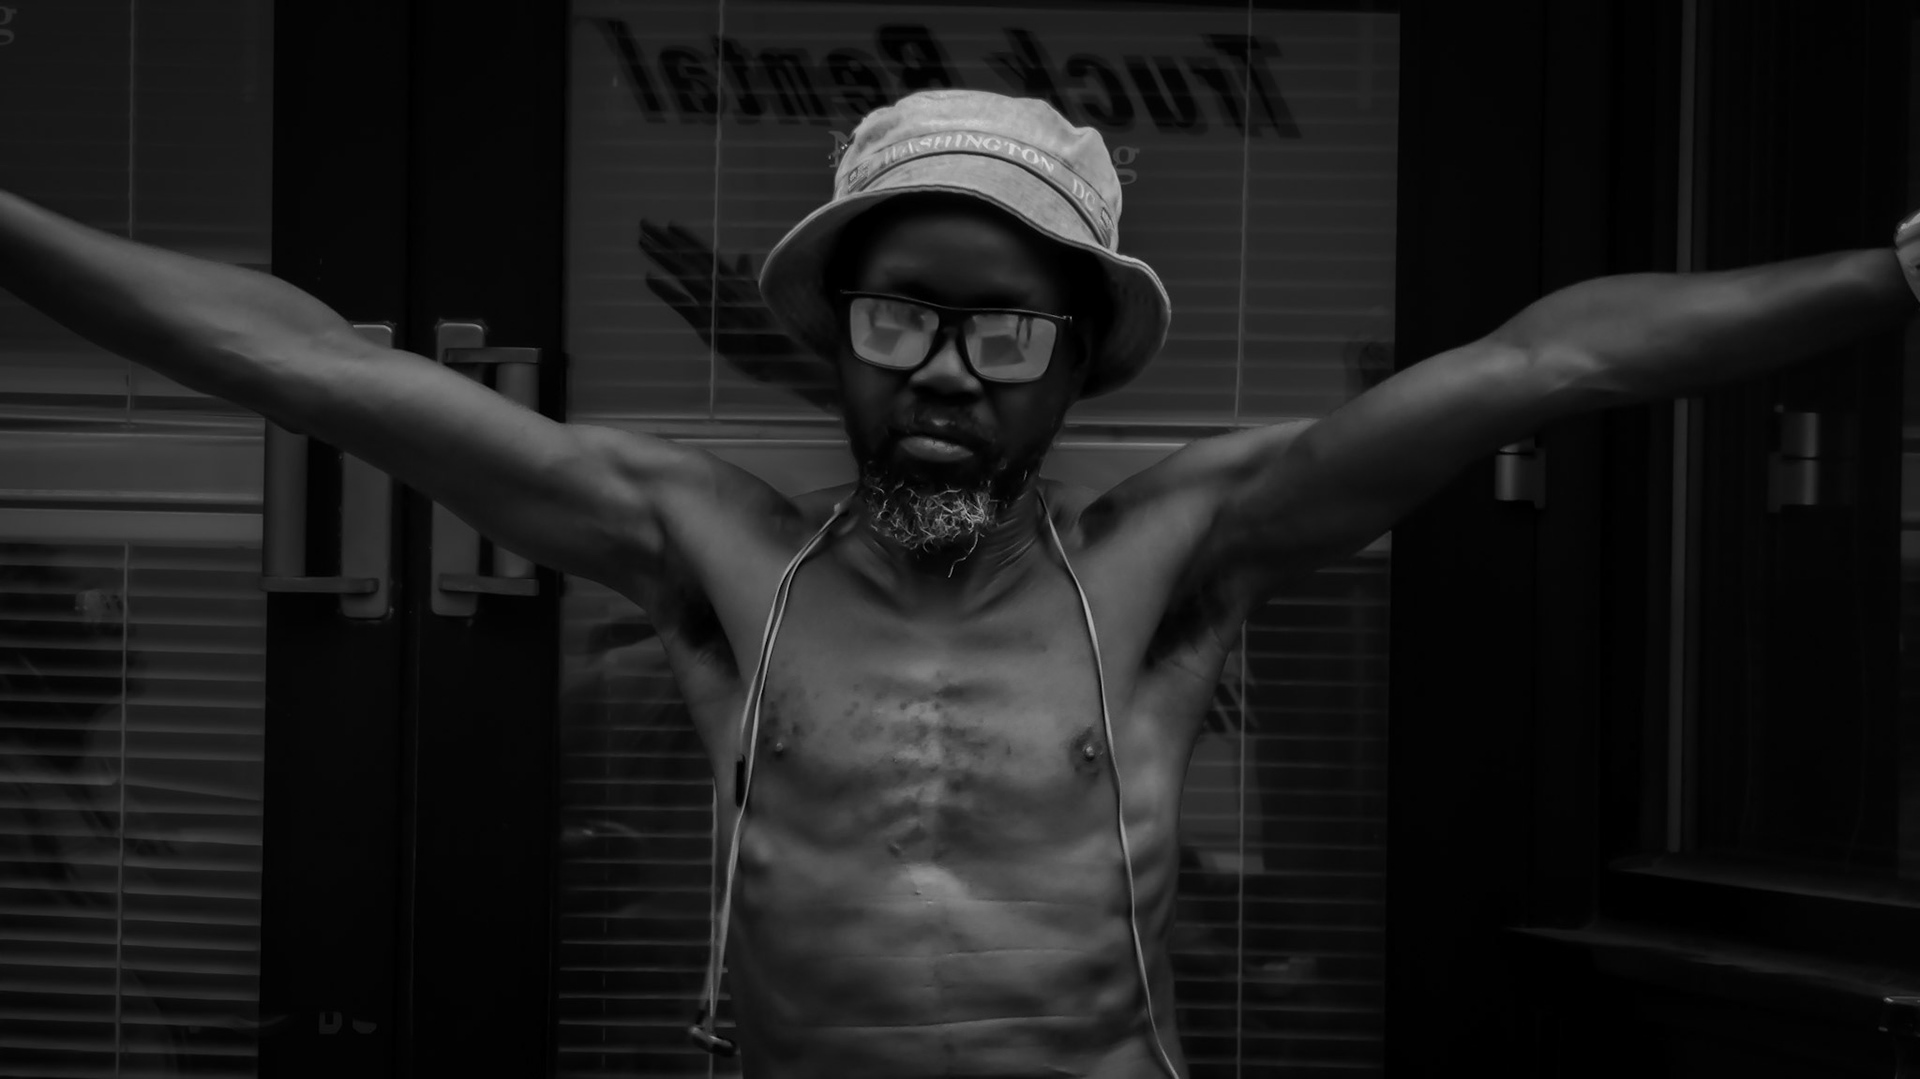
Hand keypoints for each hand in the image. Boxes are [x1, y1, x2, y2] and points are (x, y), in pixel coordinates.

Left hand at [638, 220, 837, 412]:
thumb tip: (743, 255)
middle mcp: (722, 286)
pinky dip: (665, 290)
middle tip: (643, 223)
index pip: (705, 255)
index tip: (668, 224)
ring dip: (662, 256)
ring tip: (642, 241)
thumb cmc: (767, 331)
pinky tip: (648, 277)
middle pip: (689, 258)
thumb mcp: (754, 298)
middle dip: (666, 240)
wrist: (780, 354)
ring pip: (684, 273)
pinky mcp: (709, 321)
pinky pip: (682, 303)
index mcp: (731, 282)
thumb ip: (744, 276)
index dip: (686, 239)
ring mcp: (715, 302)